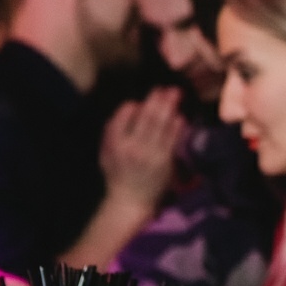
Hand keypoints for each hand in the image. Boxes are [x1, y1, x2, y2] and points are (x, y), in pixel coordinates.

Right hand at [99, 88, 184, 208]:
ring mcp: (150, 153)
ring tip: (176, 94)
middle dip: (158, 100)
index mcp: (115, 142)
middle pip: (147, 117)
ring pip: (161, 125)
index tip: (143, 99)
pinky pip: (173, 139)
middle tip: (167, 88)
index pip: (124, 115)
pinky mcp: (165, 160)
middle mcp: (132, 146)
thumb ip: (112, 129)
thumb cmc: (117, 172)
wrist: (131, 198)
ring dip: (170, 107)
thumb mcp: (105, 151)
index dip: (134, 105)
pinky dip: (177, 126)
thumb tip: (130, 107)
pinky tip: (181, 116)